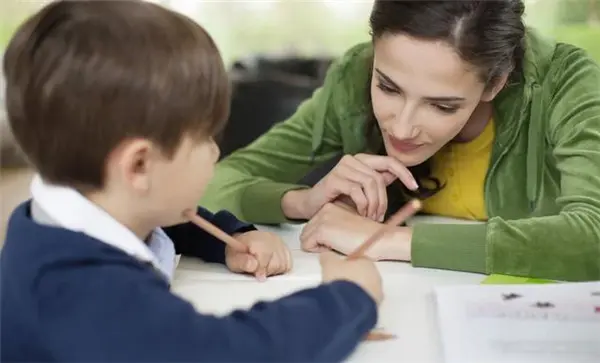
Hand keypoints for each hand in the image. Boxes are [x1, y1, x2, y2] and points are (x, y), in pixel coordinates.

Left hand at [225, 231, 292, 280]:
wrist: (243, 243)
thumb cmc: (238, 252)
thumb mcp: (233, 259)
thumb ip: (242, 262)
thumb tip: (253, 266)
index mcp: (256, 239)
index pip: (265, 257)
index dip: (261, 269)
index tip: (257, 276)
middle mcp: (270, 239)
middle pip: (276, 263)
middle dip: (266, 271)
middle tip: (257, 271)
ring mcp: (279, 243)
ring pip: (283, 265)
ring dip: (273, 270)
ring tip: (264, 268)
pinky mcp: (285, 248)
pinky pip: (288, 264)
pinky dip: (281, 268)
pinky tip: (271, 266)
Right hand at [282, 154, 417, 220]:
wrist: (311, 205)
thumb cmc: (337, 199)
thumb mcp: (361, 191)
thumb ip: (376, 183)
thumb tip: (395, 177)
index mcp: (361, 160)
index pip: (389, 161)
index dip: (404, 173)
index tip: (415, 187)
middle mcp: (352, 160)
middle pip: (380, 178)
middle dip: (383, 200)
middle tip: (379, 216)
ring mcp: (342, 168)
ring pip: (370, 184)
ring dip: (374, 204)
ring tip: (369, 217)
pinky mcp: (334, 179)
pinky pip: (357, 191)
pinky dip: (363, 205)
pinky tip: (360, 212)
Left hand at [300, 203, 411, 260]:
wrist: (380, 239)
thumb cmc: (368, 237)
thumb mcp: (347, 225)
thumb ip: (333, 226)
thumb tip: (321, 235)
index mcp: (331, 207)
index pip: (313, 226)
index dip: (324, 238)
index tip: (342, 237)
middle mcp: (324, 209)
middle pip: (306, 232)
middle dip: (319, 242)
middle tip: (340, 243)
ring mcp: (322, 218)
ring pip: (304, 238)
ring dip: (319, 246)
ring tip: (338, 244)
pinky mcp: (322, 229)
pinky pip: (307, 246)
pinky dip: (319, 251)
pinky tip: (336, 247)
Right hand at [319, 250, 382, 304]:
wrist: (348, 306)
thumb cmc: (341, 279)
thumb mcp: (329, 264)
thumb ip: (328, 257)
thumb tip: (326, 255)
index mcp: (368, 264)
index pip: (360, 260)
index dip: (349, 264)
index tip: (338, 269)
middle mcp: (377, 278)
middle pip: (364, 275)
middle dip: (353, 278)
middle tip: (339, 283)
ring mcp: (377, 295)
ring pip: (365, 290)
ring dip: (355, 292)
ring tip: (340, 296)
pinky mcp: (374, 309)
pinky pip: (364, 302)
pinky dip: (356, 303)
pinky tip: (346, 305)